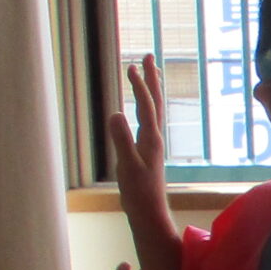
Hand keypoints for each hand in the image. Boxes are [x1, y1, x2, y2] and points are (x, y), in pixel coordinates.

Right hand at [107, 54, 169, 225]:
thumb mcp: (126, 166)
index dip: (139, 85)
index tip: (131, 65)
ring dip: (151, 89)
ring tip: (148, 73)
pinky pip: (148, 121)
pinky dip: (145, 107)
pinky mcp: (147, 151)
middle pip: (155, 102)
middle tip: (148, 56)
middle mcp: (154, 138)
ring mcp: (152, 144)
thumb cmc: (138, 193)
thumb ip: (121, 140)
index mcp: (150, 139)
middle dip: (151, 78)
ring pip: (154, 110)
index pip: (146, 105)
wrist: (148, 213)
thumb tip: (115, 113)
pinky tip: (141, 108)